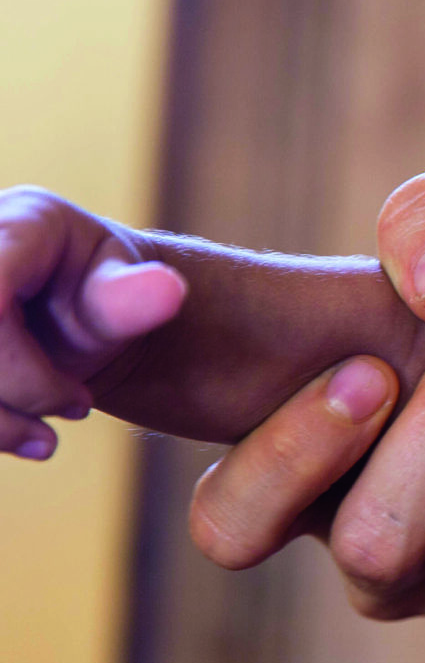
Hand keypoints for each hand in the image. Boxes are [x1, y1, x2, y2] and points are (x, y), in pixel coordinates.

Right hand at [0, 185, 189, 458]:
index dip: (18, 370)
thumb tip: (169, 290)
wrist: (79, 309)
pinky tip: (19, 435)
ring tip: (44, 438)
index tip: (77, 402)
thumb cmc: (105, 293)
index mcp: (13, 223)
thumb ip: (134, 297)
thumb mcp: (123, 293)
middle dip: (10, 397)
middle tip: (72, 413)